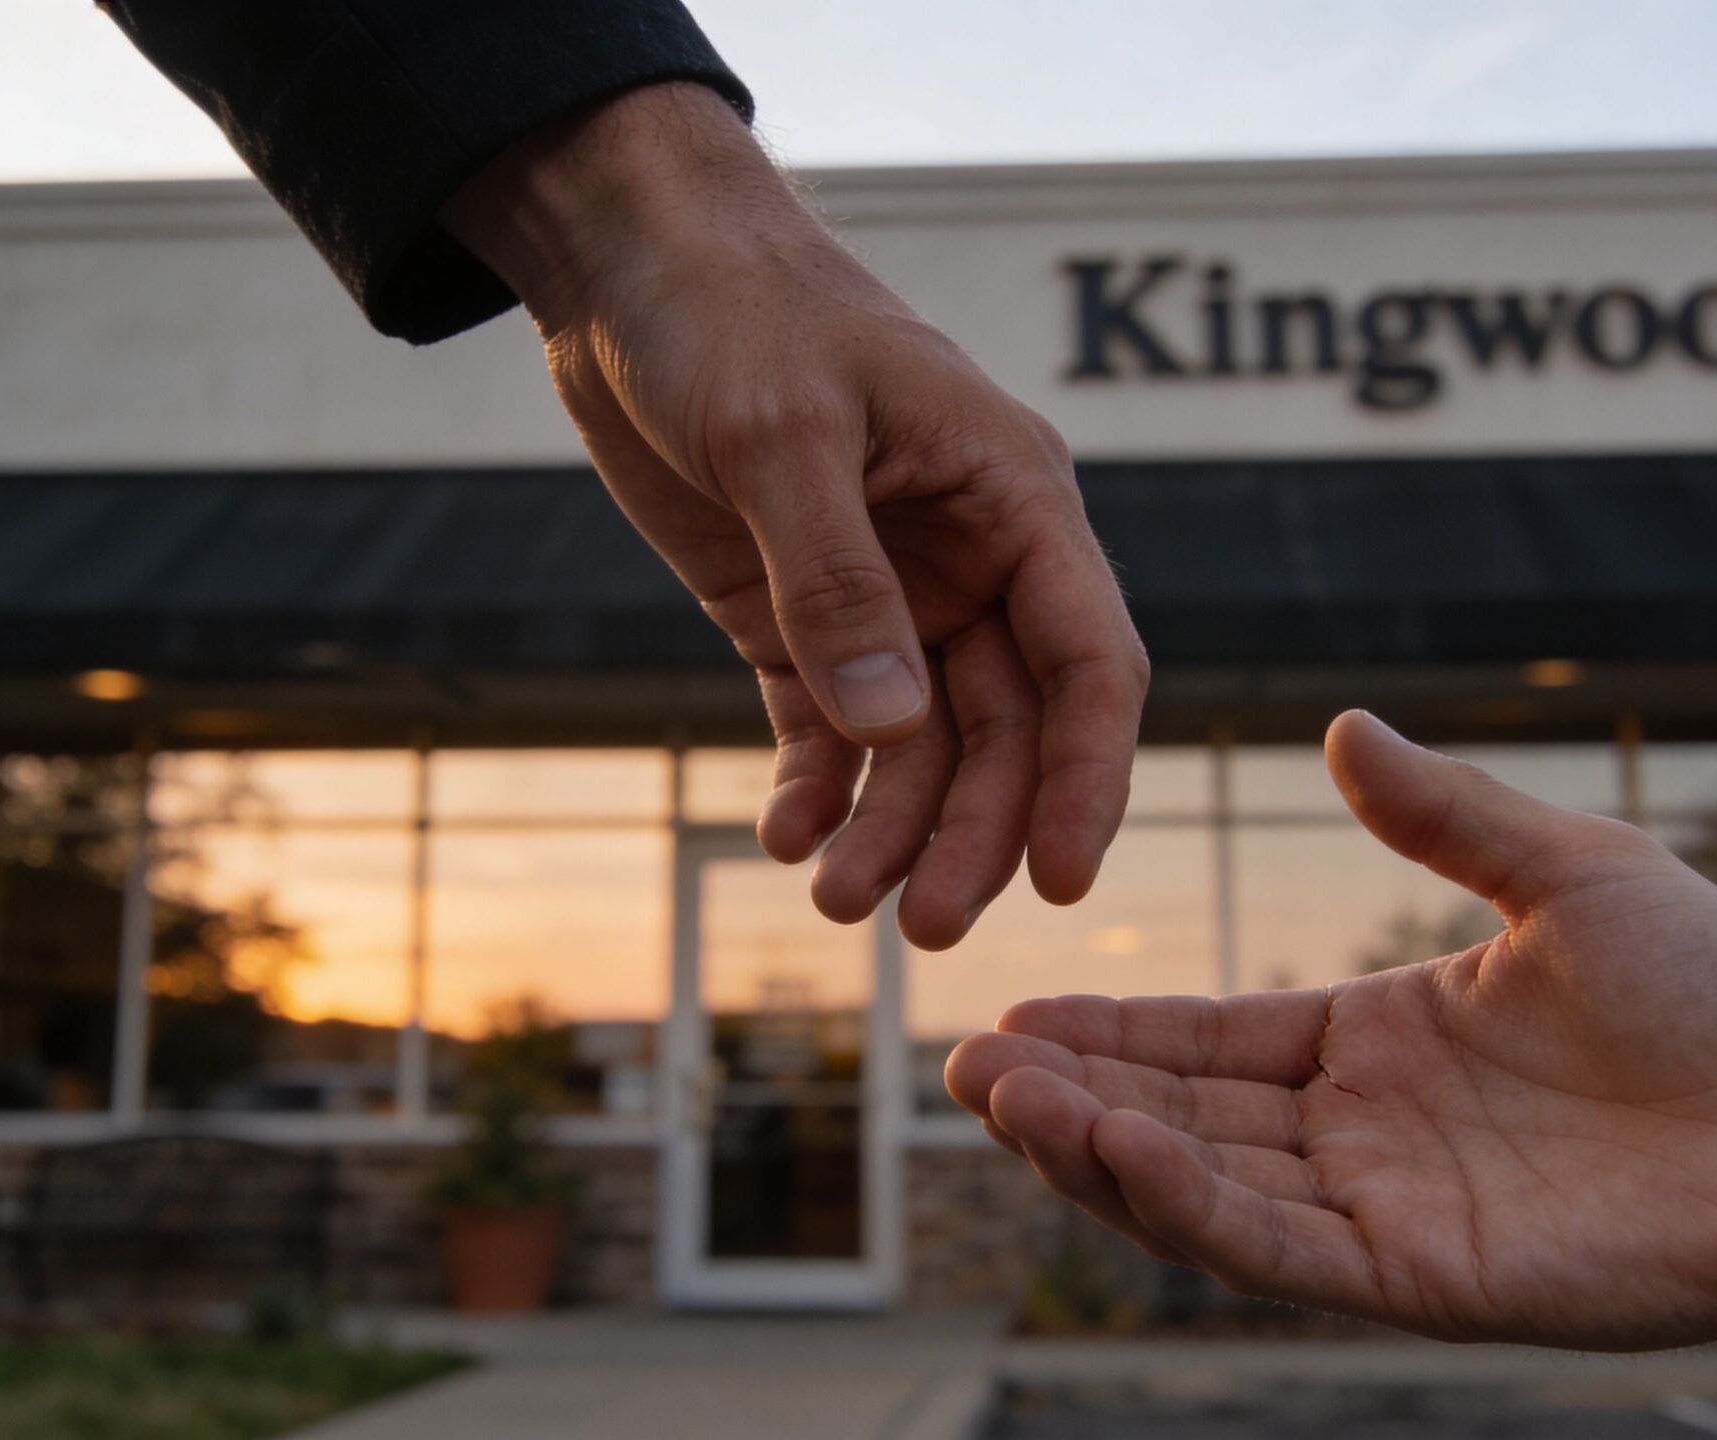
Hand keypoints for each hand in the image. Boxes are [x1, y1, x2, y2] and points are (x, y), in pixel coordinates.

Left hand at [439, 83, 1145, 948]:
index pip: (1089, 659)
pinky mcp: (799, 612)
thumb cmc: (729, 309)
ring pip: (920, 744)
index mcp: (1013, 496)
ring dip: (890, 827)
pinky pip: (829, 725)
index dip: (1086, 776)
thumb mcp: (782, 434)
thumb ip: (837, 586)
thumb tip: (892, 731)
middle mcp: (969, 558)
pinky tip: (785, 837)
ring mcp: (886, 592)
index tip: (1059, 880)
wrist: (627, 262)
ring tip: (834, 899)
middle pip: (1007, 727)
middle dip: (974, 830)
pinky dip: (815, 787)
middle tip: (925, 928)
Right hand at [947, 711, 1716, 1376]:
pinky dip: (1184, 1203)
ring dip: (1096, 1151)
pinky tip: (1110, 1148)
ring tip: (1001, 1102)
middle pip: (1182, 1121)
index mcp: (1384, 1043)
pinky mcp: (1424, 1278)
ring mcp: (1389, 1212)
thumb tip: (1346, 726)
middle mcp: (1367, 1135)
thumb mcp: (1567, 872)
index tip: (1012, 1011)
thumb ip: (1445, 812)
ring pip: (1206, 1190)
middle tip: (963, 1070)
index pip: (1211, 1040)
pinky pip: (1277, 1247)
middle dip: (1069, 1100)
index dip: (1112, 1032)